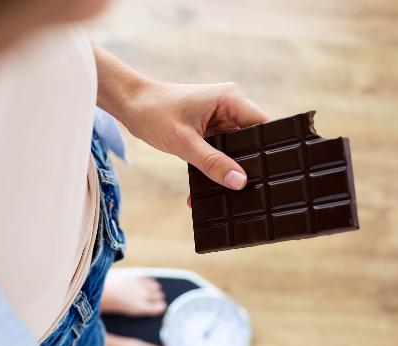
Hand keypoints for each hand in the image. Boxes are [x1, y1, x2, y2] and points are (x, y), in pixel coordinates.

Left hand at [121, 80, 268, 190]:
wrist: (129, 104)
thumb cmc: (153, 112)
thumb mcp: (184, 142)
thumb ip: (213, 163)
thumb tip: (239, 182)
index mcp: (231, 99)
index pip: (263, 127)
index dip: (268, 150)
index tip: (268, 175)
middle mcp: (230, 107)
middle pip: (251, 141)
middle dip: (247, 165)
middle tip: (248, 192)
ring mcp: (220, 119)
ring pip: (235, 150)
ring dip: (228, 170)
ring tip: (227, 194)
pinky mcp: (209, 130)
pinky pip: (220, 152)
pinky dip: (214, 168)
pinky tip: (207, 189)